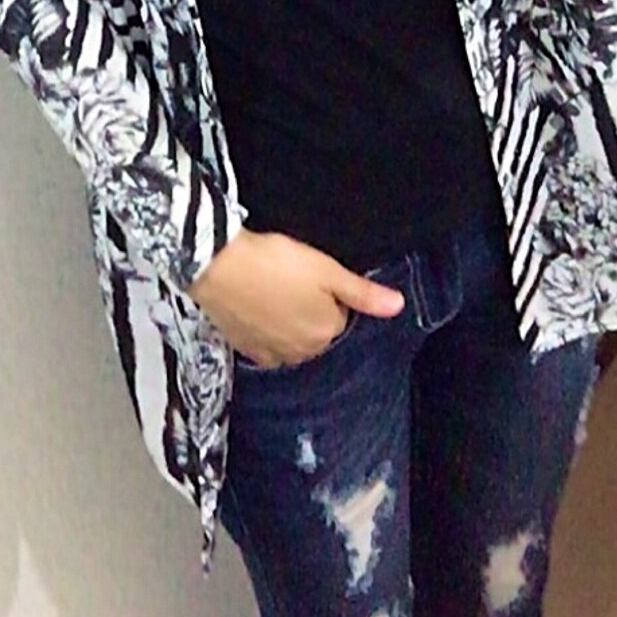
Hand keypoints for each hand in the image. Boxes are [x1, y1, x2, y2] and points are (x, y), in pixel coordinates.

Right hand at [188, 227, 404, 368]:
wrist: (218, 266)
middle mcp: (303, 351)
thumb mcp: (327, 270)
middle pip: (316, 330)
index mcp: (327, 331)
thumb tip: (398, 306)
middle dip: (308, 310)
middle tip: (289, 280)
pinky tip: (255, 308)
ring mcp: (272, 353)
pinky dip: (264, 331)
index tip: (310, 276)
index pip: (339, 315)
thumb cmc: (274, 262)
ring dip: (286, 323)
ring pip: (291, 339)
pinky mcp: (246, 350)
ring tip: (270, 292)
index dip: (327, 292)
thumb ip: (363, 293)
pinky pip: (266, 345)